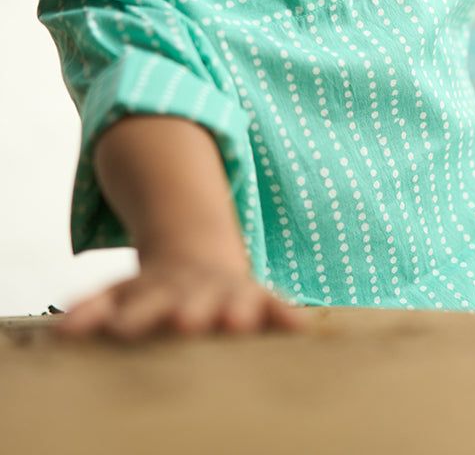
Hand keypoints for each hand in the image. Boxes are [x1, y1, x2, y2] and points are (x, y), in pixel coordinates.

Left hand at [55, 258, 304, 339]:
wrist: (198, 256)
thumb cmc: (155, 290)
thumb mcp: (122, 292)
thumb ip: (94, 309)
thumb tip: (61, 332)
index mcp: (159, 289)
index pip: (143, 302)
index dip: (134, 315)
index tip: (123, 330)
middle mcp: (196, 289)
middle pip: (192, 299)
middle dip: (190, 310)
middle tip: (186, 322)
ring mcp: (228, 291)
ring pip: (235, 298)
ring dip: (237, 309)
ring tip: (238, 322)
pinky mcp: (258, 297)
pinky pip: (275, 305)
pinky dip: (285, 315)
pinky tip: (299, 329)